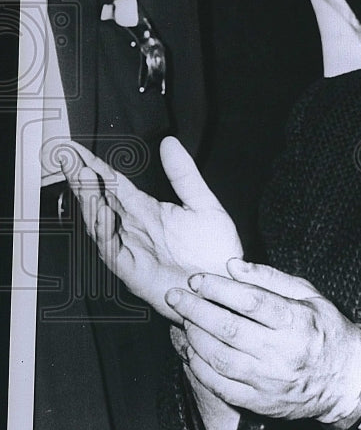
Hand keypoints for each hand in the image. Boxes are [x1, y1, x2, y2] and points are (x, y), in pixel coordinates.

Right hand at [59, 137, 242, 318]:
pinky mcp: (132, 269)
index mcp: (149, 210)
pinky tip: (101, 211)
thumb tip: (170, 143)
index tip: (76, 149)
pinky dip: (104, 231)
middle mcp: (135, 227)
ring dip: (89, 200)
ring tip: (81, 177)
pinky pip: (111, 248)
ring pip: (100, 221)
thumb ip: (184, 174)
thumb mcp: (204, 204)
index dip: (94, 166)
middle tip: (66, 157)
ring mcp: (131, 247)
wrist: (225, 285)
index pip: (115, 183)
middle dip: (81, 178)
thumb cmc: (216, 250)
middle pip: (101, 198)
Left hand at [165, 260, 360, 423]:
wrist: (347, 380)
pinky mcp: (259, 402)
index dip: (217, 288)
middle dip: (195, 309)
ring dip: (193, 337)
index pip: (249, 301)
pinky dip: (198, 367)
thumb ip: (270, 278)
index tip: (197, 279)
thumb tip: (232, 266)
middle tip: (175, 296)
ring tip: (183, 320)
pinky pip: (219, 385)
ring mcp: (269, 381)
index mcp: (297, 322)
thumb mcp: (309, 296)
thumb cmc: (327, 330)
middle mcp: (282, 353)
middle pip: (227, 329)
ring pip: (218, 358)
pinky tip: (190, 350)